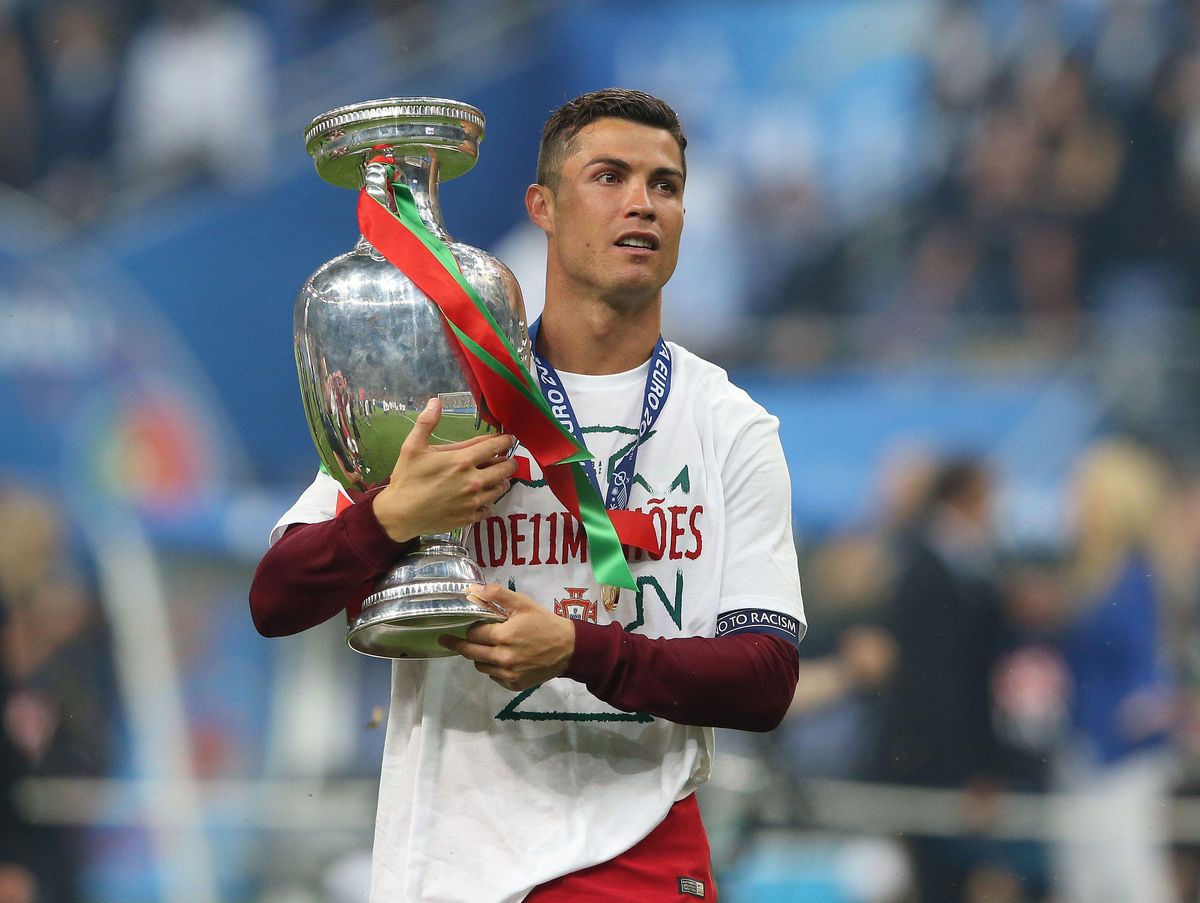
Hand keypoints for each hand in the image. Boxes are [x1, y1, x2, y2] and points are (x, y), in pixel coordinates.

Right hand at [372, 398, 517, 541]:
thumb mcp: (412, 447)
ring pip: (499, 489)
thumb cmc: (407, 478)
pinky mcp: (469, 517)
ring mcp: (473, 501)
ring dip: (501, 482)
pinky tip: (482, 500)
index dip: (505, 441)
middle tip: (508, 460)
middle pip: (505, 469)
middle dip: (509, 462)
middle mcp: (474, 481)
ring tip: (497, 479)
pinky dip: (488, 503)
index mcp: (462, 461)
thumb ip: (426, 423)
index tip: (509, 439)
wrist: (399, 514)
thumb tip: (436, 401)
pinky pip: (489, 509)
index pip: (495, 447)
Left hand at [439, 583, 574, 690]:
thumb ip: (497, 595)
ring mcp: (508, 674)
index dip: (471, 627)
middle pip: (470, 652)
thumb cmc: (544, 623)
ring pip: (480, 666)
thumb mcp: (523, 603)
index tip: (471, 624)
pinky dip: (492, 668)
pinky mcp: (513, 685)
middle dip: (458, 644)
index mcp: (503, 636)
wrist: (568, 648)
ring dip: (478, 656)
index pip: (474, 633)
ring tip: (486, 647)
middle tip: (445, 640)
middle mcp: (502, 658)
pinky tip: (502, 659)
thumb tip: (473, 590)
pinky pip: (493, 677)